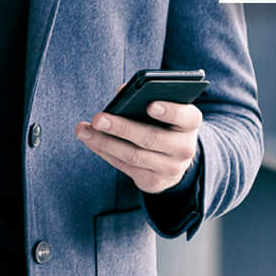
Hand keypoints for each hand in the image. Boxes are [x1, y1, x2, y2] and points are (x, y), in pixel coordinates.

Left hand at [76, 99, 201, 193]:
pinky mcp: (154, 182)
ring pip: (133, 156)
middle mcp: (185, 148)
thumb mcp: (165, 108)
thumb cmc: (164, 123)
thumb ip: (146, 96)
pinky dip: (105, 152)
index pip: (186, 116)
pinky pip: (125, 167)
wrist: (176, 158)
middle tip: (98, 119)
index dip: (170, 111)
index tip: (150, 105)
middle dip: (121, 128)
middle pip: (151, 138)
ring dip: (105, 142)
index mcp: (191, 123)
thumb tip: (121, 92)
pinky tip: (91, 141)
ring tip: (84, 130)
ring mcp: (171, 169)